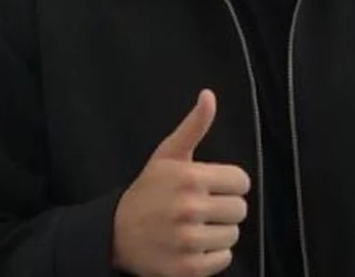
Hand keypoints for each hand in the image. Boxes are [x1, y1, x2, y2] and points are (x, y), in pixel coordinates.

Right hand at [112, 89, 251, 276]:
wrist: (112, 234)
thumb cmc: (147, 192)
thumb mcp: (168, 156)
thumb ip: (194, 126)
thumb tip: (209, 95)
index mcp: (190, 178)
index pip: (242, 182)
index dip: (228, 184)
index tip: (209, 187)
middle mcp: (190, 209)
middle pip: (240, 209)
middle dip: (224, 208)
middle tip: (201, 209)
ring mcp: (187, 241)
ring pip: (232, 235)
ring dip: (218, 233)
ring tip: (194, 227)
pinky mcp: (186, 268)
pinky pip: (223, 260)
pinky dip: (212, 257)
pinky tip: (192, 247)